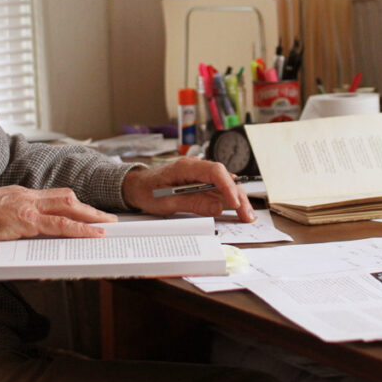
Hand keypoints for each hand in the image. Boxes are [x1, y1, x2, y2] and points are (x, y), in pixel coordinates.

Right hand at [0, 186, 116, 261]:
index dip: (72, 203)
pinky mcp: (28, 222)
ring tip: (106, 225)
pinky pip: (61, 225)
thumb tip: (19, 230)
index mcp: (21, 194)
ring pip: (69, 208)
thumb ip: (11, 218)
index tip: (85, 208)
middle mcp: (28, 197)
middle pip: (66, 198)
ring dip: (90, 217)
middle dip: (88, 208)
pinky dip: (80, 229)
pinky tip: (92, 234)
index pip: (53, 196)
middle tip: (107, 217)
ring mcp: (29, 208)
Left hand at [122, 157, 255, 222]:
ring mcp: (199, 174)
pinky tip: (238, 209)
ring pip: (225, 184)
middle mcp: (196, 167)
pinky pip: (218, 188)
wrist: (135, 185)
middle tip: (247, 215)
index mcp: (186, 166)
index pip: (214, 171)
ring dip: (237, 199)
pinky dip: (228, 199)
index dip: (227, 187)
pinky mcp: (200, 182)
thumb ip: (192, 203)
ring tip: (246, 216)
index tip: (234, 203)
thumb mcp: (166, 201)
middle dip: (238, 196)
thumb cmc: (146, 190)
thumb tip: (217, 207)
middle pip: (224, 178)